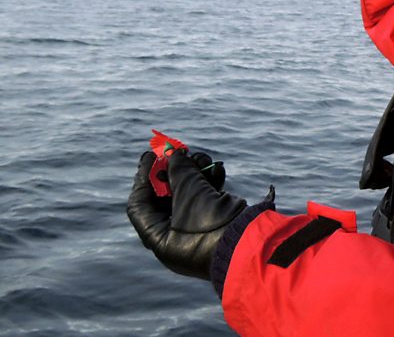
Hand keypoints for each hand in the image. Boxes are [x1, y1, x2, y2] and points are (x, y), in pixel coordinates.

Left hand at [127, 149, 246, 279]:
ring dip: (195, 173)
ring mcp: (198, 232)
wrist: (252, 242)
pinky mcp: (217, 224)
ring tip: (203, 159)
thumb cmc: (211, 222)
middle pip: (167, 198)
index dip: (144, 178)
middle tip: (179, 152)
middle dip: (174, 172)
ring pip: (189, 196)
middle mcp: (177, 239)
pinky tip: (217, 169)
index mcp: (161, 240)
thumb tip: (175, 156)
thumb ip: (178, 170)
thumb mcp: (189, 191)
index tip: (151, 155)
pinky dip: (210, 183)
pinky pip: (207, 200)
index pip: (141, 205)